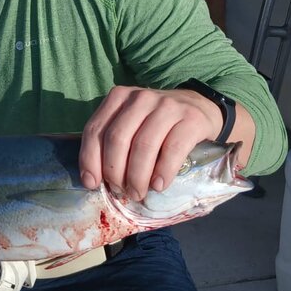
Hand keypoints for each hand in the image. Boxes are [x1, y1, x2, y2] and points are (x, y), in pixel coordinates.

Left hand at [79, 85, 225, 200]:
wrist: (200, 107)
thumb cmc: (157, 123)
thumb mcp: (131, 123)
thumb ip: (112, 142)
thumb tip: (94, 180)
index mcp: (119, 97)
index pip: (95, 129)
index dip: (90, 159)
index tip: (92, 184)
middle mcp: (140, 98)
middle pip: (118, 139)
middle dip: (115, 172)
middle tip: (121, 191)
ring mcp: (167, 106)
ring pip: (143, 145)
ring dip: (137, 177)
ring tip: (138, 193)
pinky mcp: (191, 119)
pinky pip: (173, 149)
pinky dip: (163, 172)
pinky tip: (159, 186)